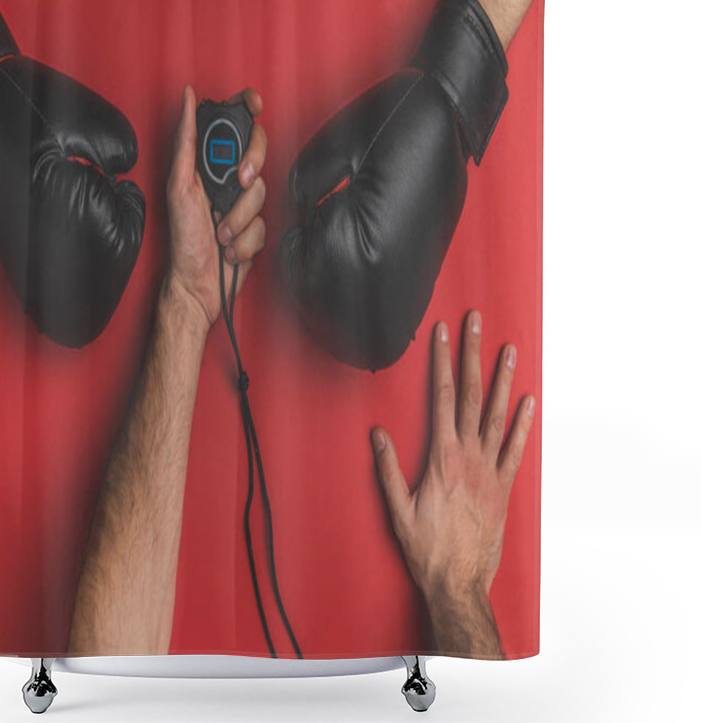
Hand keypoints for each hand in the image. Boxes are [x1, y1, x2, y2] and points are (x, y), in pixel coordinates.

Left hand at [164, 84, 266, 329]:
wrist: (197, 284)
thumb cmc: (183, 239)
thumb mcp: (179, 185)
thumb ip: (186, 142)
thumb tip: (186, 99)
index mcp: (208, 166)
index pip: (233, 126)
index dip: (247, 108)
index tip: (254, 105)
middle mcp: (228, 181)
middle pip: (257, 153)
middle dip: (252, 168)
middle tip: (239, 183)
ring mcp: (244, 205)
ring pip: (261, 193)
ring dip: (239, 218)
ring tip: (220, 233)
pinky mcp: (256, 229)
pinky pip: (264, 225)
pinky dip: (245, 240)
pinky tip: (230, 248)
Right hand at [371, 310, 534, 653]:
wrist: (458, 582)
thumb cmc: (426, 548)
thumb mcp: (397, 508)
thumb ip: (388, 468)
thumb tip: (378, 434)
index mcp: (441, 457)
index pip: (441, 397)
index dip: (442, 362)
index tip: (443, 333)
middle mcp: (469, 456)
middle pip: (470, 395)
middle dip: (472, 355)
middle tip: (477, 323)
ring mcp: (490, 469)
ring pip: (497, 414)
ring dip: (502, 379)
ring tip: (508, 350)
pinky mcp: (504, 487)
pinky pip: (516, 448)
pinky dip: (523, 423)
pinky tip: (528, 401)